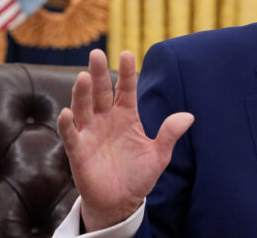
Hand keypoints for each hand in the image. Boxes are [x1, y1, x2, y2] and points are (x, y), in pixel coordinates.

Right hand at [56, 49, 194, 231]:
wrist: (121, 203)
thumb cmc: (139, 176)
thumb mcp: (159, 155)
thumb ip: (170, 134)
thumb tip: (189, 116)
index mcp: (126, 116)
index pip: (126, 89)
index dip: (127, 73)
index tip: (127, 53)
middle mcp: (106, 120)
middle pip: (101, 92)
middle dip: (98, 74)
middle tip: (96, 54)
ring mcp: (90, 133)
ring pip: (84, 108)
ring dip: (82, 93)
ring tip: (83, 77)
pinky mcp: (78, 151)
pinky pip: (71, 135)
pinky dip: (67, 124)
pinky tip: (67, 112)